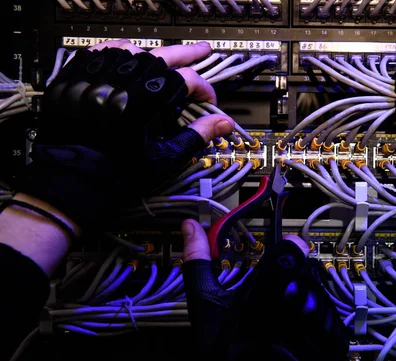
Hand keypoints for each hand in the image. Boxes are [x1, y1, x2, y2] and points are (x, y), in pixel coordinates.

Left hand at [17, 39, 233, 229]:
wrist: (75, 179)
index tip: (207, 101)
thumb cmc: (120, 172)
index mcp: (146, 99)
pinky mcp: (76, 78)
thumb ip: (197, 135)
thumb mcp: (165, 157)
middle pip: (163, 56)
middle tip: (203, 51)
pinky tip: (127, 54)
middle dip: (188, 55)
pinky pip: (100, 51)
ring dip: (154, 56)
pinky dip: (117, 51)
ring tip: (166, 59)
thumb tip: (224, 122)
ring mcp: (97, 75)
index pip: (187, 80)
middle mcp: (122, 80)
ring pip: (133, 51)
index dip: (204, 90)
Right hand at [181, 219, 348, 360]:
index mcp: (271, 282)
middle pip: (305, 269)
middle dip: (291, 282)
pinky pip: (333, 317)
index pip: (292, 245)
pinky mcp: (337, 340)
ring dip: (306, 302)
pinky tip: (299, 336)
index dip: (285, 252)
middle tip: (273, 304)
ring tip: (284, 323)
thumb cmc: (225, 354)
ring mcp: (323, 319)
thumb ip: (200, 260)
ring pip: (320, 292)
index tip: (278, 261)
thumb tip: (191, 227)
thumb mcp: (206, 304)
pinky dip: (319, 325)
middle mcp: (302, 297)